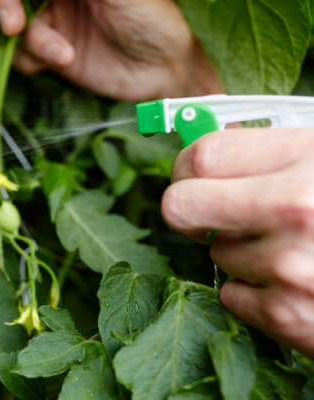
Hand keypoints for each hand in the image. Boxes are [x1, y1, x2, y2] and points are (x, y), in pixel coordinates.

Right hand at [0, 0, 222, 99]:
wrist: (165, 68)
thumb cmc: (152, 16)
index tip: (13, 3)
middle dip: (4, 7)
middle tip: (12, 26)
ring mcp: (53, 22)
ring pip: (14, 27)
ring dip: (32, 40)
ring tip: (61, 53)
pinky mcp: (52, 53)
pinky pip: (23, 55)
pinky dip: (36, 58)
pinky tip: (64, 59)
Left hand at [162, 128, 313, 355]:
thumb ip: (276, 152)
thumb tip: (210, 153)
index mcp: (309, 162)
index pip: (202, 157)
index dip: (188, 166)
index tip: (193, 173)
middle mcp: (295, 214)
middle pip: (180, 207)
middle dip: (190, 208)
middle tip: (212, 210)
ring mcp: (290, 270)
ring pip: (214, 254)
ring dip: (240, 252)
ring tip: (292, 248)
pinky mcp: (291, 318)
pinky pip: (233, 296)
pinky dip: (255, 292)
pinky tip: (297, 283)